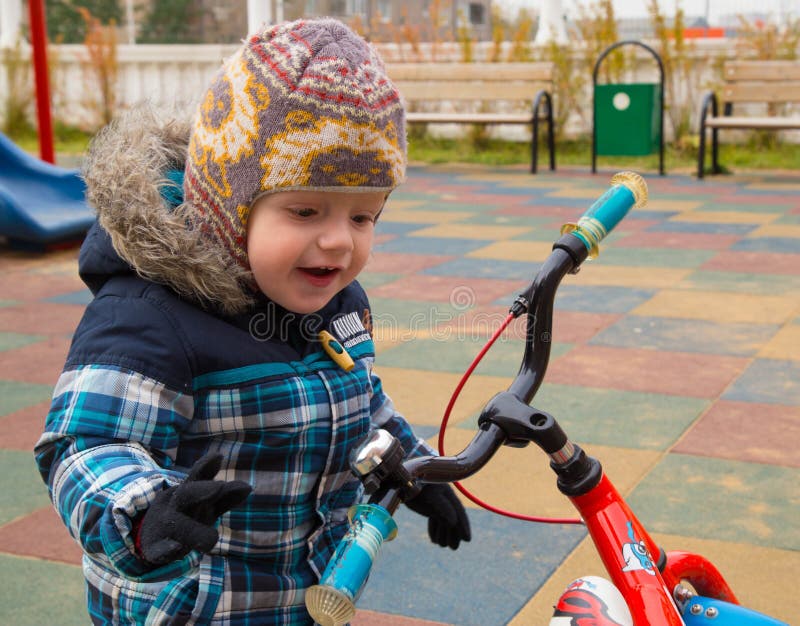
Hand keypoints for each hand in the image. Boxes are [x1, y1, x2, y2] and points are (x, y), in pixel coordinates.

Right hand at [136, 453, 251, 565]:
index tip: (219, 457)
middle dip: (201, 489)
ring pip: (175, 524)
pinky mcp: (156, 550)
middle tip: (219, 487)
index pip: (197, 476)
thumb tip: (248, 487)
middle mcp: (174, 506)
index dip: (206, 466)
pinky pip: (161, 550)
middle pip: (186, 494)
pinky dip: (168, 550)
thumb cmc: (186, 518)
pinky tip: (176, 549)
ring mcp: (163, 527)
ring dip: (194, 530)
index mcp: (186, 493)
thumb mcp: (205, 505)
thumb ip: (226, 496)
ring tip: (212, 540)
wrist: (150, 542)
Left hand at [404, 483, 470, 549]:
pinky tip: (433, 540)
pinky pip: (434, 518)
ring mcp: (434, 500)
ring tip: (442, 545)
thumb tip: (454, 522)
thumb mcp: (431, 497)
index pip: (459, 511)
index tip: (467, 539)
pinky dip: (434, 530)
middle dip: (454, 533)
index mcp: (447, 493)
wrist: (401, 479)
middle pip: (453, 517)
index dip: (464, 525)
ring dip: (444, 533)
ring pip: (443, 519)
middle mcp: (443, 497)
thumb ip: (443, 508)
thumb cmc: (417, 486)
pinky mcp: (426, 503)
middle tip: (453, 548)